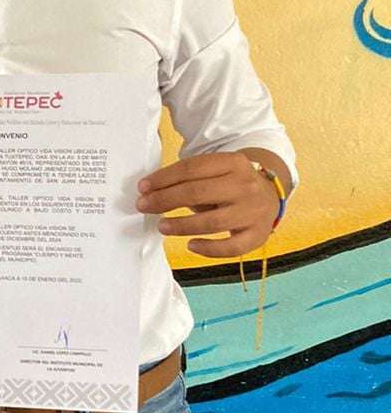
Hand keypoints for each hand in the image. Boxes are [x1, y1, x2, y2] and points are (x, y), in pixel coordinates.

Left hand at [136, 152, 279, 258]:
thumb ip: (190, 179)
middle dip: (165, 200)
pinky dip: (209, 249)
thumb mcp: (216, 171)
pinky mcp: (258, 235)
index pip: (192, 168)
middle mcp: (245, 185)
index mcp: (233, 162)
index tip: (143, 187)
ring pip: (213, 222)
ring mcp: (254, 211)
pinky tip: (190, 245)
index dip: (163, 178)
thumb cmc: (230, 184)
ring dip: (182, 225)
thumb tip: (150, 191)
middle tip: (145, 206)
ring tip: (162, 226)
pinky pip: (231, 247)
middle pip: (198, 193)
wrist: (269, 195)